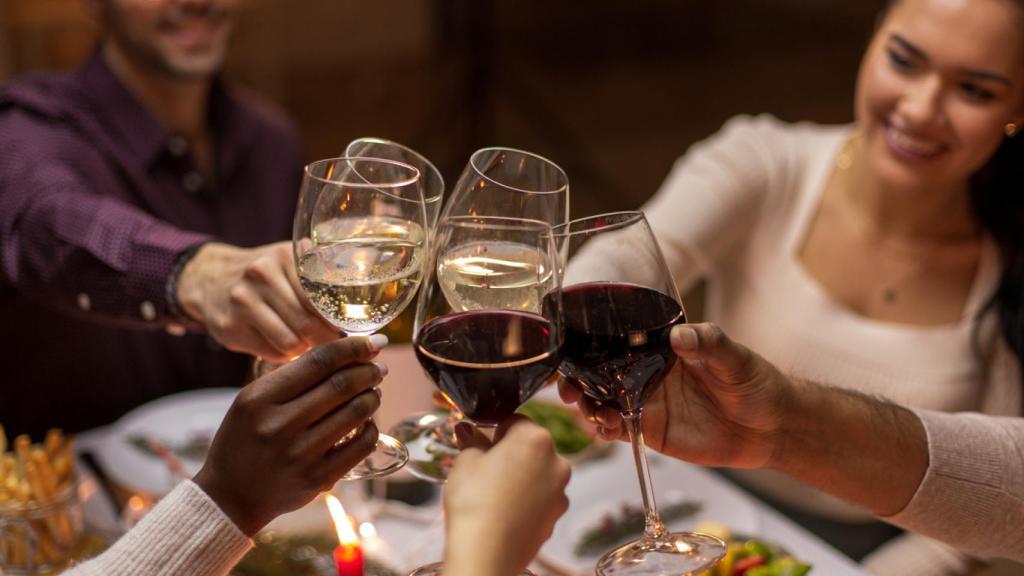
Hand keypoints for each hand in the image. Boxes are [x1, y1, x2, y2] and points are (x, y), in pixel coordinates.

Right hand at [177, 241, 338, 361]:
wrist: (210, 279)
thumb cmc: (266, 276)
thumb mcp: (290, 263)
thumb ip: (321, 276)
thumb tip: (360, 312)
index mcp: (284, 256)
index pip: (321, 298)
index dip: (338, 320)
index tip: (349, 331)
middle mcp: (261, 274)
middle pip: (307, 323)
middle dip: (324, 339)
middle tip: (332, 345)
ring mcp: (242, 300)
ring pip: (290, 342)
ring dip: (303, 350)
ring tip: (306, 344)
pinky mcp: (229, 326)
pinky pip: (271, 352)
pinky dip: (283, 355)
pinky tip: (282, 345)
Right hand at [193, 336, 386, 535]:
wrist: (230, 495)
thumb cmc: (245, 439)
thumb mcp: (252, 401)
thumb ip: (291, 378)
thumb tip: (343, 353)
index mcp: (259, 399)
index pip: (318, 362)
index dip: (353, 348)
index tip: (374, 342)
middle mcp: (278, 425)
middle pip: (341, 385)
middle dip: (368, 371)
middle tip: (379, 367)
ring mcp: (299, 454)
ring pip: (355, 412)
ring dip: (372, 397)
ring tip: (373, 391)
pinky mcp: (317, 478)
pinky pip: (361, 445)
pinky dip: (371, 428)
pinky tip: (367, 421)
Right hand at [443, 418, 570, 575]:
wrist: (487, 553)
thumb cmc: (474, 500)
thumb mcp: (465, 462)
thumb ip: (472, 442)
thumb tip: (468, 431)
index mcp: (536, 438)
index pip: (516, 421)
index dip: (495, 431)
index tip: (481, 444)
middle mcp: (557, 462)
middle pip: (531, 448)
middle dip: (510, 454)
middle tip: (484, 469)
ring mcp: (560, 492)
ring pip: (538, 474)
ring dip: (520, 478)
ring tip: (493, 495)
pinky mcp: (556, 517)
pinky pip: (540, 499)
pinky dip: (526, 501)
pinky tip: (504, 512)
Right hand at [558, 322, 791, 468]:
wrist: (771, 426)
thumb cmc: (754, 381)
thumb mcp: (734, 357)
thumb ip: (708, 343)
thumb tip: (681, 336)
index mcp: (660, 347)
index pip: (616, 342)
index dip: (589, 346)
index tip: (572, 353)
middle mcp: (645, 372)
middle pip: (599, 373)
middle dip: (577, 380)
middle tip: (569, 390)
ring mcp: (645, 401)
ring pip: (602, 402)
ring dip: (588, 406)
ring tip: (594, 413)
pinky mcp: (651, 430)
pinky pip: (619, 429)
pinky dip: (605, 430)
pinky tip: (606, 431)